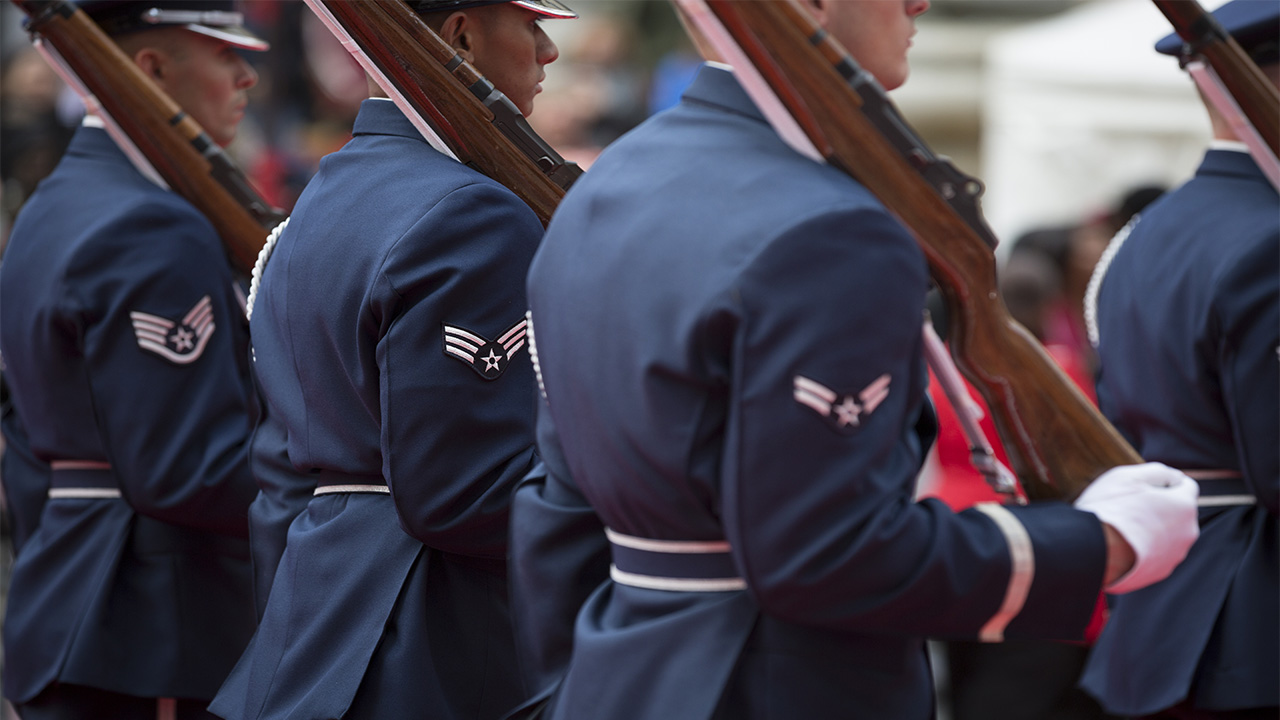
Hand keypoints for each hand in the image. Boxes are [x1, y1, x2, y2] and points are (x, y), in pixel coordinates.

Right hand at [1073, 462, 1198, 593]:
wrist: (1091, 550)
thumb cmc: (1110, 508)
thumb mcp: (1130, 476)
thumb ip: (1159, 471)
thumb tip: (1175, 477)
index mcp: (1184, 505)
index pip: (1187, 486)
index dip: (1166, 482)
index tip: (1146, 486)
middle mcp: (1188, 532)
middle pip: (1178, 512)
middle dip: (1161, 508)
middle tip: (1131, 506)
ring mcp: (1175, 555)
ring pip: (1168, 535)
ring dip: (1153, 529)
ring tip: (1124, 528)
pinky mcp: (1161, 572)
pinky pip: (1157, 554)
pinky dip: (1145, 548)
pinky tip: (1123, 545)